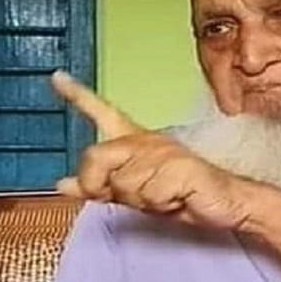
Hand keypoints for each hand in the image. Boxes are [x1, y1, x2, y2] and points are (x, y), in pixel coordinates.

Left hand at [51, 71, 250, 229]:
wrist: (223, 202)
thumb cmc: (181, 195)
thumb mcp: (134, 193)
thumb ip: (99, 186)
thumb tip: (63, 184)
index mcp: (136, 142)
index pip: (103, 113)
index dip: (78, 95)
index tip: (57, 77)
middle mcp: (147, 141)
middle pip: (96, 155)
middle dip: (102, 185)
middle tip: (132, 196)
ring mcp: (164, 151)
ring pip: (122, 182)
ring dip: (141, 200)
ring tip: (165, 196)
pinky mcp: (181, 166)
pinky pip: (149, 194)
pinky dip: (161, 204)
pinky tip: (178, 197)